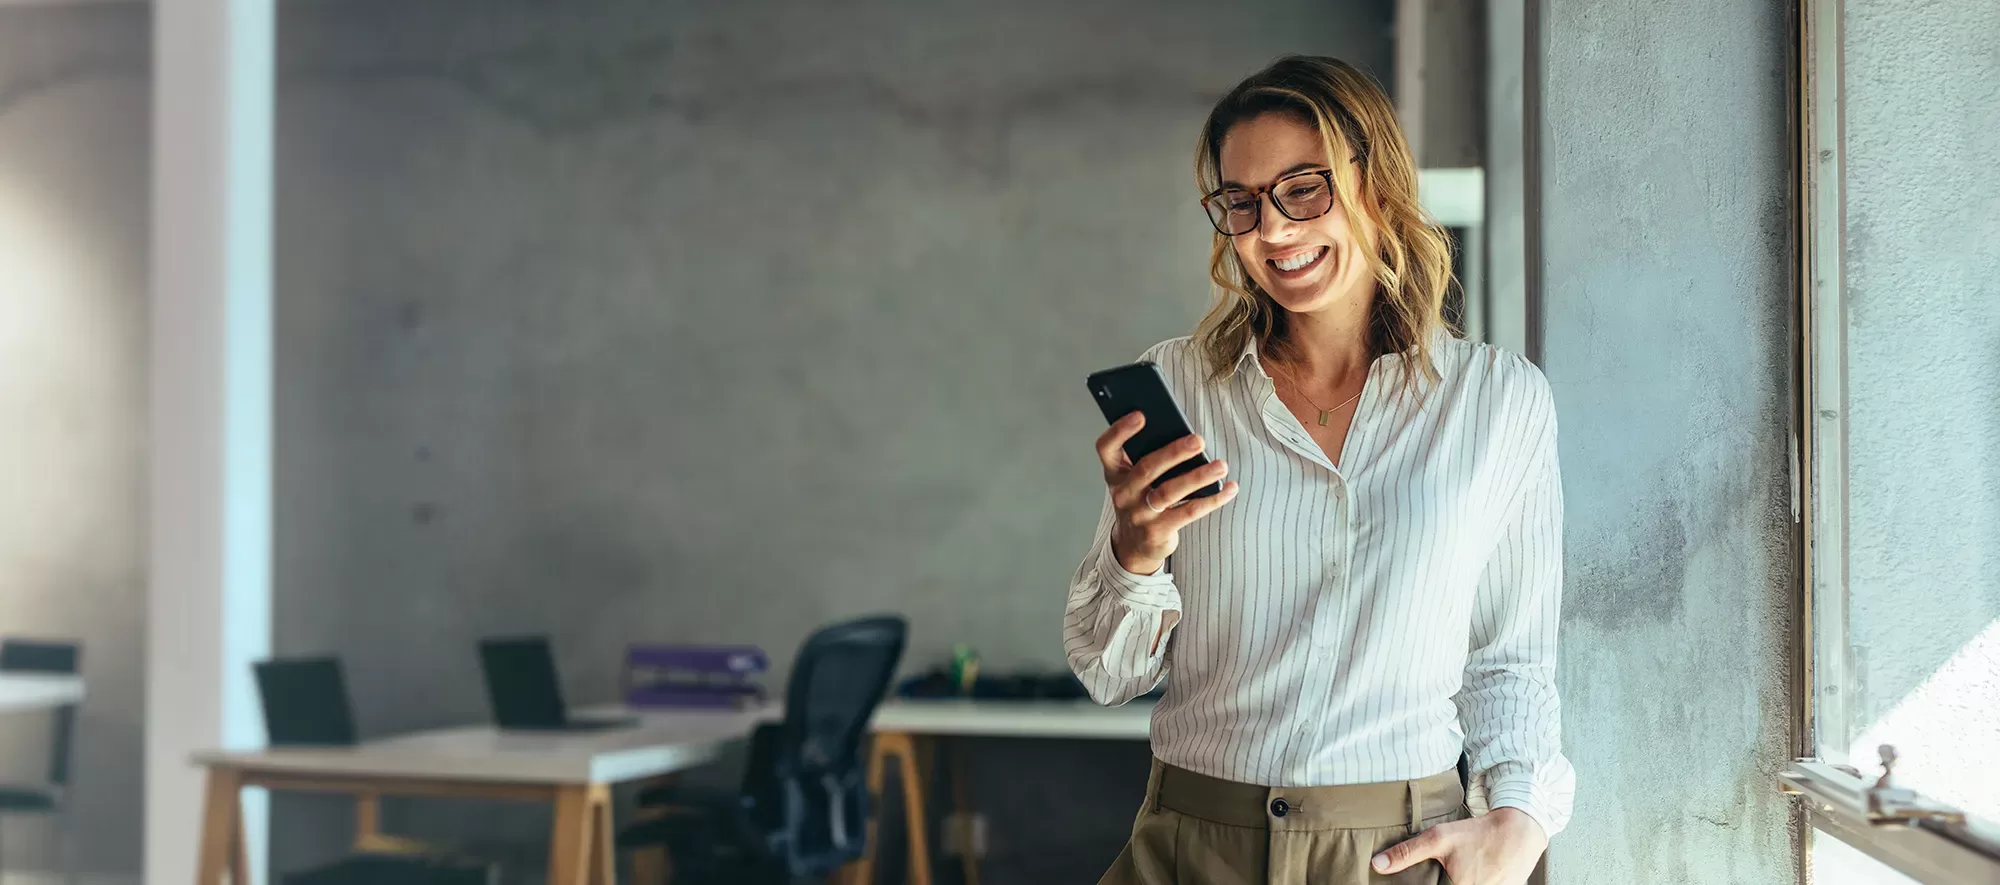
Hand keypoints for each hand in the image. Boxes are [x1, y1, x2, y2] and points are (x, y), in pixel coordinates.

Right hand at [1094, 412, 1238, 575]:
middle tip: (1199, 440)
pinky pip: (1188, 512)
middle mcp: (1123, 493)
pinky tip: (1229, 488)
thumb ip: (1149, 457)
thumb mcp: (1135, 479)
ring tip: (1221, 465)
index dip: (1120, 431)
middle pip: (1146, 468)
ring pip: (1169, 492)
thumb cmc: (1141, 500)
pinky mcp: (1157, 532)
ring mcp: (1139, 514)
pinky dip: (1212, 499)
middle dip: (1174, 452)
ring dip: (1198, 477)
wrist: (1134, 545)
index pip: (1106, 447)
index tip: (1140, 415)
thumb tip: (1185, 437)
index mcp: (1115, 472)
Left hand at [1372, 807, 1546, 884]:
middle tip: (1451, 871)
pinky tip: (1474, 874)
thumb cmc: (1479, 834)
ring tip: (1463, 871)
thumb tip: (1378, 864)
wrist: (1519, 831)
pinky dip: (1475, 882)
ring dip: (1459, 882)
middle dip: (1445, 882)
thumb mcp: (1439, 838)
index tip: (1437, 878)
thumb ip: (1407, 853)